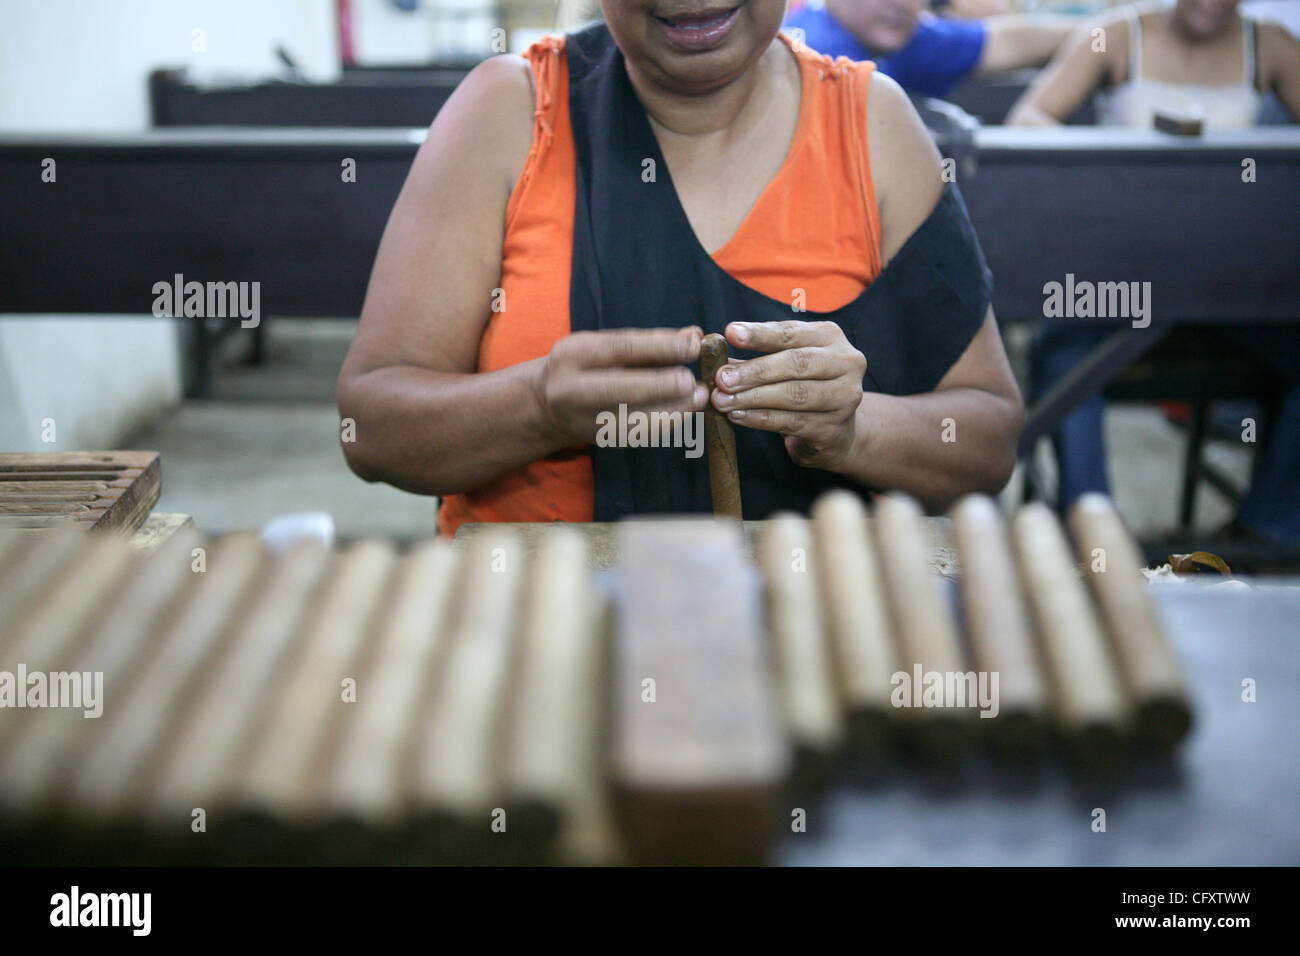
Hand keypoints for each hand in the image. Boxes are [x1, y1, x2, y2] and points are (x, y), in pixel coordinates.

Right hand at [535, 326, 708, 446]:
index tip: (692, 345)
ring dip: (672, 410)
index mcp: (573, 355)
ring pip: (632, 419)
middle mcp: (572, 389)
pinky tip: (687, 411)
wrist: (549, 404)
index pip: (619, 348)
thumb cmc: (589, 365)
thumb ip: (650, 341)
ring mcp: (585, 420)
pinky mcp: (602, 440)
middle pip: (619, 389)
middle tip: (692, 381)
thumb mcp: (607, 344)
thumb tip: (694, 335)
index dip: (659, 347)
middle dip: (660, 386)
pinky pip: (639, 435)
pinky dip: (667, 423)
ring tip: (699, 397)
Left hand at [710, 320, 866, 471]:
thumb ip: (754, 357)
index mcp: (830, 337)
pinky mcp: (835, 428)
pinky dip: (761, 419)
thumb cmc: (803, 386)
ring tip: (722, 400)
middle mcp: (846, 363)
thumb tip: (715, 354)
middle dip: (754, 371)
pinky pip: (792, 422)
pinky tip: (738, 416)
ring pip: (795, 395)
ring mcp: (845, 397)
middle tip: (721, 378)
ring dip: (753, 398)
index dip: (760, 334)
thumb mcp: (783, 364)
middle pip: (796, 363)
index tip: (730, 333)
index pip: (791, 333)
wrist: (835, 431)